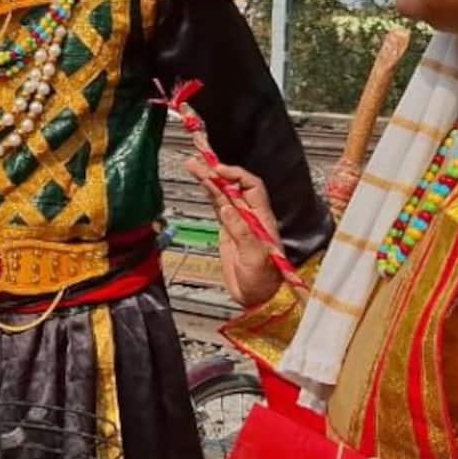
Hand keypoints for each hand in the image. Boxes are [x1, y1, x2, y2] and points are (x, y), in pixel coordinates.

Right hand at [184, 158, 283, 308]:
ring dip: (208, 180)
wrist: (258, 298)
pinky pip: (217, 207)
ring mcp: (237, 222)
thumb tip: (226, 207)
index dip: (236, 174)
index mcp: (262, 218)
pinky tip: (201, 183)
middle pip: (233, 186)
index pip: (251, 186)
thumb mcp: (254, 256)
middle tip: (198, 160)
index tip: (218, 170)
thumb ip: (241, 231)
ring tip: (193, 165)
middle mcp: (250, 216)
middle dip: (216, 171)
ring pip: (222, 194)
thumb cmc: (264, 280)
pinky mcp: (227, 231)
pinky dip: (208, 194)